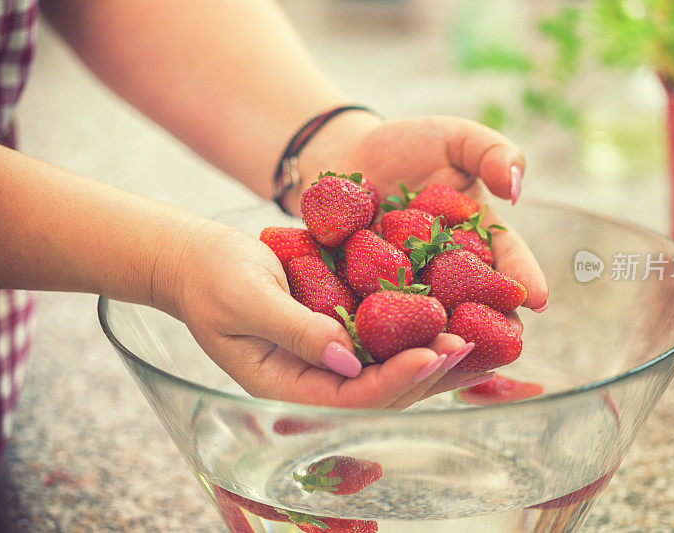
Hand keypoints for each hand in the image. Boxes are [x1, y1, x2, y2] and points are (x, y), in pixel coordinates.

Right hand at [159, 222, 468, 408]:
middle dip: (425, 372)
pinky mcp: (337, 334)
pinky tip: (449, 319)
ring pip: (387, 370)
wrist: (198, 261)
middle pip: (380, 392)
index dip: (394, 379)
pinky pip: (381, 341)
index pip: (349, 397)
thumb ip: (294, 330)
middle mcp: (312, 382)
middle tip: (467, 348)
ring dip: (430, 358)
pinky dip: (415, 333)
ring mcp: (327, 361)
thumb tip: (347, 358)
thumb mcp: (246, 299)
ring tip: (474, 342)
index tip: (432, 354)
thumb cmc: (211, 277)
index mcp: (283, 386)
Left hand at [288, 114, 549, 392]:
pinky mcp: (370, 299)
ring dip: (444, 339)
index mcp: (479, 241)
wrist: (344, 157)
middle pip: (477, 303)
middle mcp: (450, 274)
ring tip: (454, 355)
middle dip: (493, 324)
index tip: (538, 299)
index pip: (507, 261)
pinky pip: (382, 319)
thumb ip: (491, 152)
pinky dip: (390, 336)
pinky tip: (395, 354)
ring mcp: (410, 290)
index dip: (523, 278)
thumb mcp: (455, 139)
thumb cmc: (407, 146)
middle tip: (507, 345)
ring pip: (433, 321)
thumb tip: (516, 186)